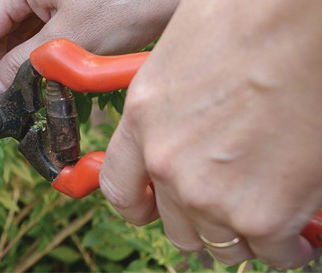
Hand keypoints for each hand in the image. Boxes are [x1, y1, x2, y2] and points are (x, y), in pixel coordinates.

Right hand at [0, 0, 177, 91]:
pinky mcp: (68, 14)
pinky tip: (40, 84)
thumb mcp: (68, 38)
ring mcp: (50, 3)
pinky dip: (39, 62)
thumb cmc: (126, 2)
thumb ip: (23, 63)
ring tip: (21, 98)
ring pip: (20, 40)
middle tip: (2, 103)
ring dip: (18, 68)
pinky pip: (42, 40)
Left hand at [100, 0, 321, 267]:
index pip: (120, 191)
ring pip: (223, 245)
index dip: (140, 207)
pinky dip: (287, 245)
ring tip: (268, 209)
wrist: (300, 17)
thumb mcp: (181, 60)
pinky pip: (273, 252)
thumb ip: (174, 113)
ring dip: (244, 234)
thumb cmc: (249, 19)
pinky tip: (299, 226)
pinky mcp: (264, 214)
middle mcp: (167, 163)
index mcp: (142, 121)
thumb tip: (194, 136)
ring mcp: (210, 193)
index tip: (156, 210)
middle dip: (203, 222)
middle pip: (177, 228)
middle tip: (231, 204)